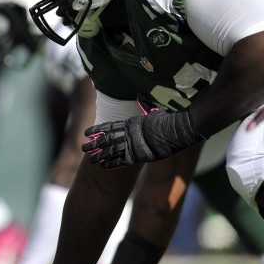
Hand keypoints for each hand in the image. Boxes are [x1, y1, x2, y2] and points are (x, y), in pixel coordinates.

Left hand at [83, 106, 203, 168]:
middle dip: (94, 144)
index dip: (97, 130)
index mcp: (131, 123)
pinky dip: (112, 163)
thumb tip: (141, 96)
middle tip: (83, 147)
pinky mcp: (141, 155)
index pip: (110, 126)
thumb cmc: (169, 120)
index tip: (86, 132)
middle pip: (107, 139)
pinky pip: (123, 160)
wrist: (181, 129)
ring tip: (89, 159)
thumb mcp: (154, 111)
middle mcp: (130, 133)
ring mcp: (135, 145)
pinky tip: (103, 166)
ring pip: (112, 150)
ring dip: (100, 155)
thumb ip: (145, 106)